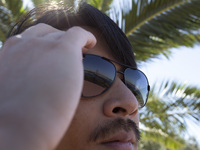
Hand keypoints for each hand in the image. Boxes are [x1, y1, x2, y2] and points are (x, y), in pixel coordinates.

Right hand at [0, 24, 95, 149]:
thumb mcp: (12, 94)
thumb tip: (36, 87)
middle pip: (43, 34)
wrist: (19, 126)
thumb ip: (23, 84)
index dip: (42, 47)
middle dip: (56, 40)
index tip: (52, 56)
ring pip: (60, 34)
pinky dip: (87, 37)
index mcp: (9, 56)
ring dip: (70, 41)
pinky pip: (78, 34)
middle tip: (67, 53)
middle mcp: (23, 45)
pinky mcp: (63, 49)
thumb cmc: (16, 119)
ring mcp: (42, 45)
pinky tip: (92, 43)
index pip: (27, 42)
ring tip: (81, 50)